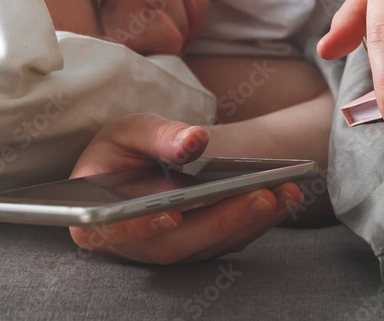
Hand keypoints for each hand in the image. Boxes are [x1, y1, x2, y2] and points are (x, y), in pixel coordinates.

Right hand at [68, 113, 303, 264]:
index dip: (141, 226)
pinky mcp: (198, 247)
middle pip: (176, 244)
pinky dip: (257, 219)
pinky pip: (228, 239)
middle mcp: (133, 246)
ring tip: (286, 191)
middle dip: (221, 221)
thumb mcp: (128, 131)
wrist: (134, 166)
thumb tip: (194, 141)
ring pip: (210, 246)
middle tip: (261, 195)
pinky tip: (285, 194)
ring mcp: (168, 251)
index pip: (113, 231)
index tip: (171, 212)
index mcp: (96, 221)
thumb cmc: (121, 150)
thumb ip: (157, 136)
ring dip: (250, 221)